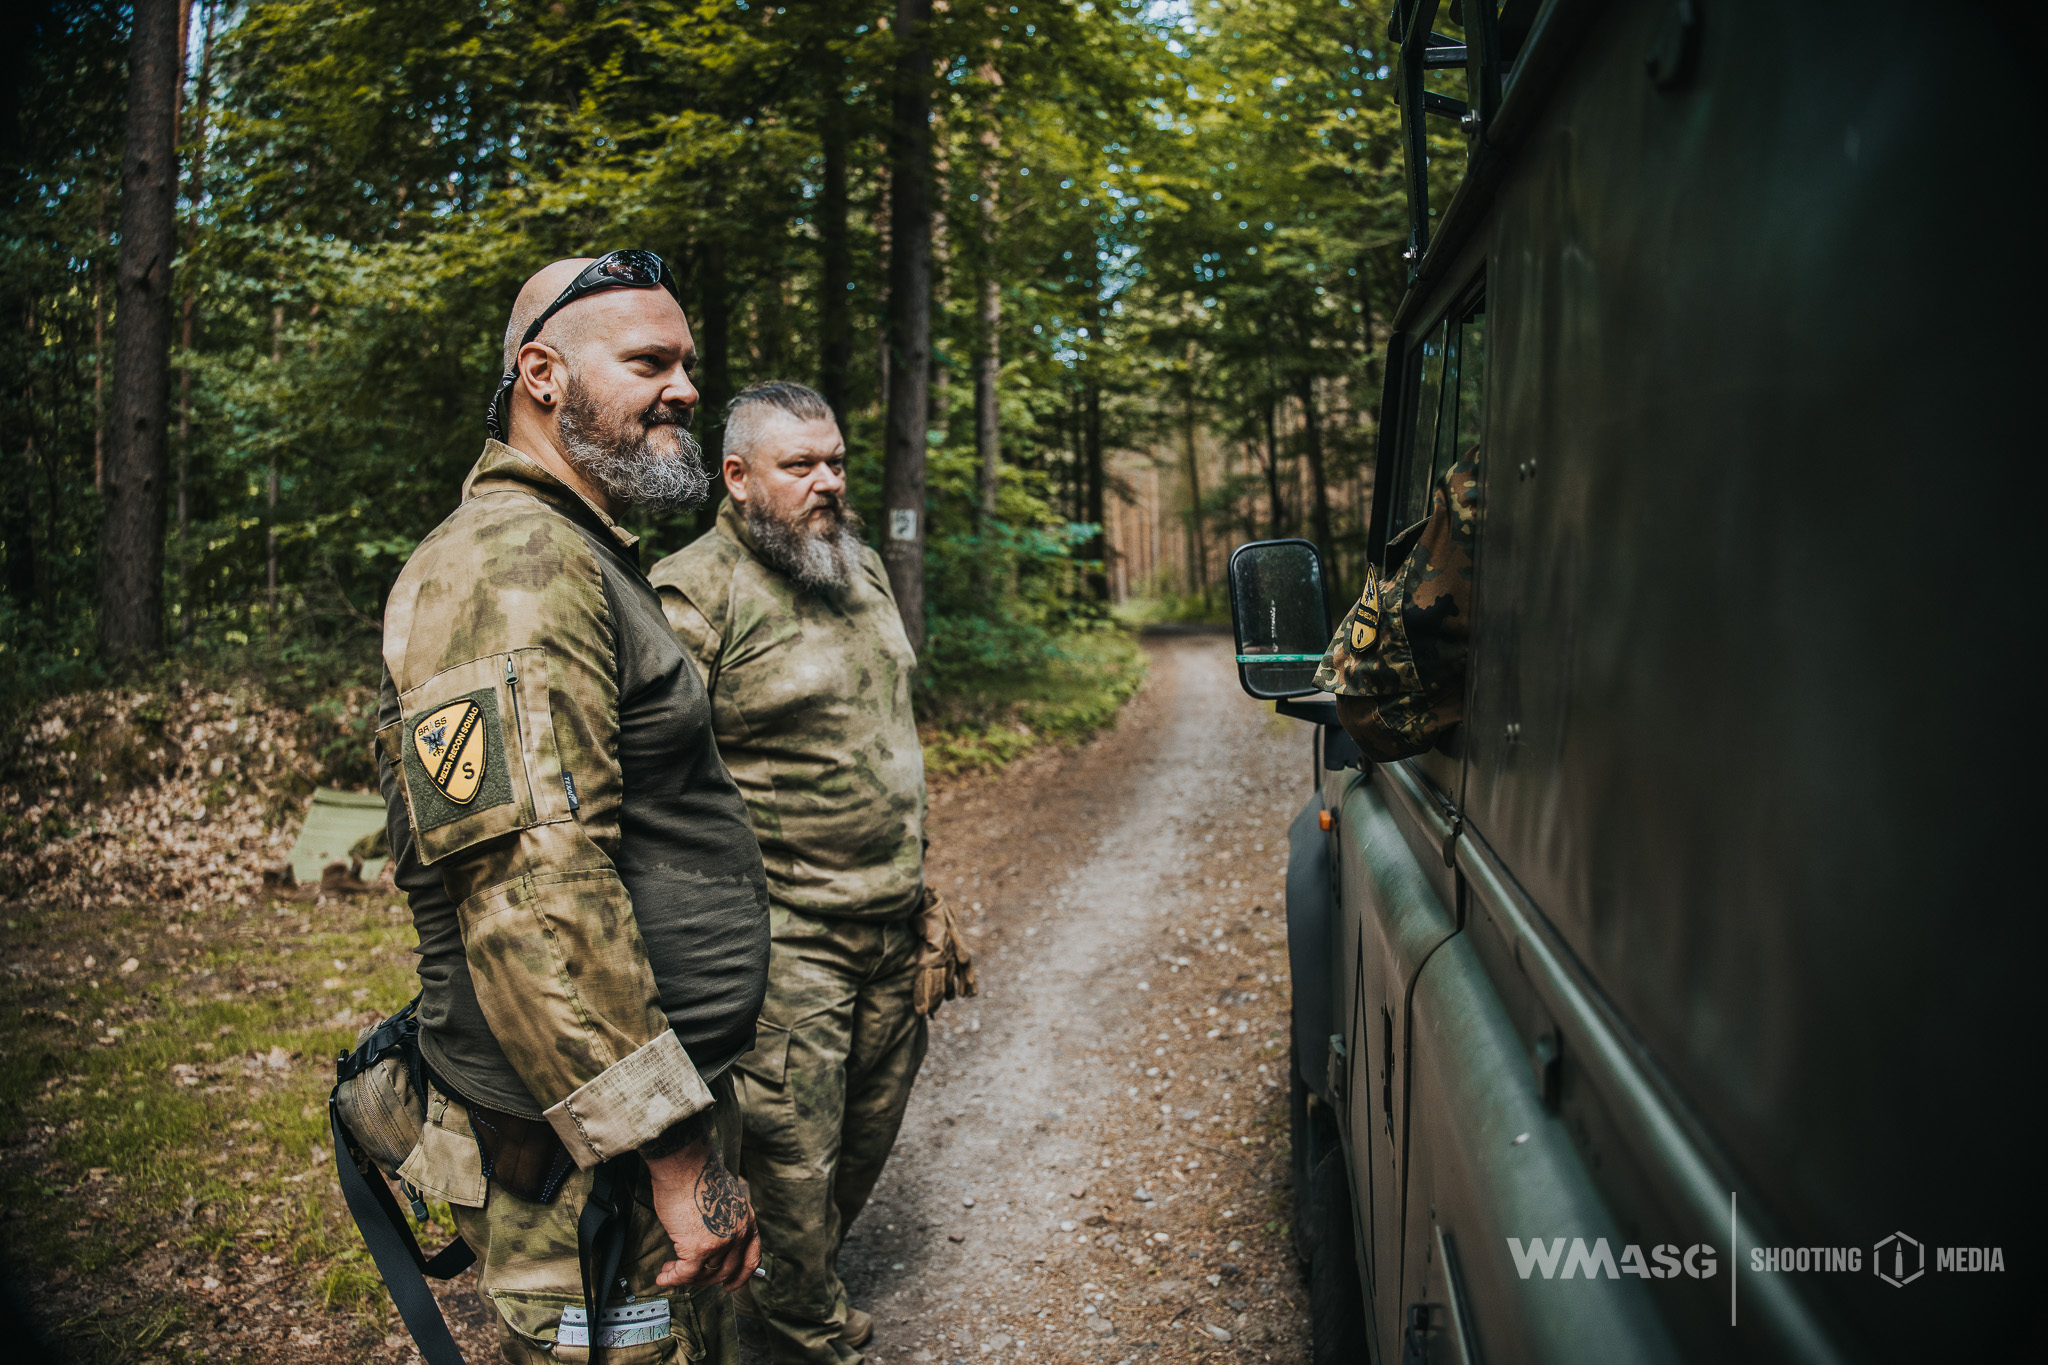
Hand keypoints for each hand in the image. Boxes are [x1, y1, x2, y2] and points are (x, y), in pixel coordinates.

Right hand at [644, 1139, 760, 1290]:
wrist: (684, 1165)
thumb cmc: (697, 1174)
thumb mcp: (724, 1198)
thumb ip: (725, 1219)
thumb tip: (711, 1237)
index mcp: (746, 1220)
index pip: (751, 1258)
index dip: (741, 1276)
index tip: (730, 1285)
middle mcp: (738, 1234)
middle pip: (726, 1270)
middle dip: (705, 1278)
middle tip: (687, 1276)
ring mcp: (720, 1243)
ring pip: (705, 1274)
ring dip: (686, 1277)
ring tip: (670, 1271)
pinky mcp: (699, 1248)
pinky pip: (686, 1273)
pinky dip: (673, 1278)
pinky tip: (664, 1276)